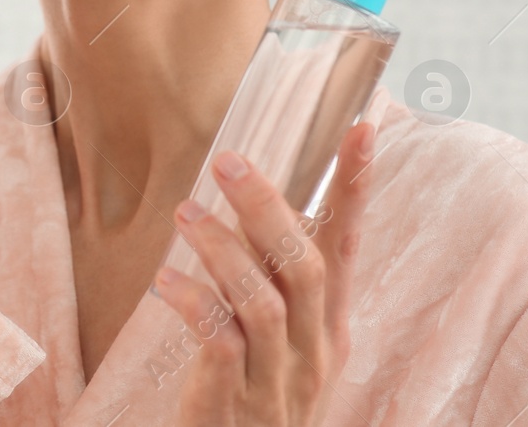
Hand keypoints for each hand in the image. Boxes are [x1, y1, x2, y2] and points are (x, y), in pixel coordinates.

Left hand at [156, 123, 375, 426]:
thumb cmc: (257, 387)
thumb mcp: (284, 334)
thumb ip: (277, 276)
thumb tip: (261, 199)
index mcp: (328, 324)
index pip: (345, 246)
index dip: (354, 189)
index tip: (361, 129)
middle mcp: (311, 351)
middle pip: (302, 267)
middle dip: (266, 208)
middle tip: (226, 161)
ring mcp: (276, 381)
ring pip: (262, 304)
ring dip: (222, 251)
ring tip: (183, 213)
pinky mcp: (232, 404)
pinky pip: (221, 346)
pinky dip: (197, 306)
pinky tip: (167, 280)